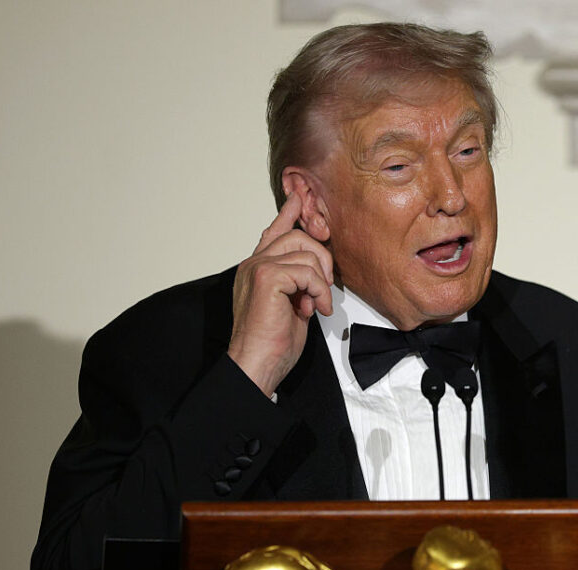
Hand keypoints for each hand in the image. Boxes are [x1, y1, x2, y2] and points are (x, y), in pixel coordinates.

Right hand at [227, 193, 333, 395]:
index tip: (297, 198)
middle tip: (323, 289)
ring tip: (315, 305)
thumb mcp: (290, 307)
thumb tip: (315, 276)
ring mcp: (258, 267)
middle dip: (321, 260)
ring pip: (306, 253)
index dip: (287, 214)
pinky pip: (308, 272)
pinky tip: (313, 309)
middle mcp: (253, 263)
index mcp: (256, 269)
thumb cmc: (271, 343)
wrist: (256, 363)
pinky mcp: (267, 276)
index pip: (273, 232)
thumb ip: (297, 284)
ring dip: (320, 282)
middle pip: (298, 237)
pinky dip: (318, 291)